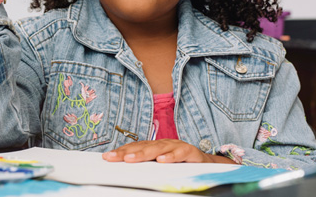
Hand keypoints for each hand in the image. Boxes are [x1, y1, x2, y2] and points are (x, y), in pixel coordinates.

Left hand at [102, 139, 237, 163]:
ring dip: (145, 153)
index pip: (135, 147)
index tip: (107, 157)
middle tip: (114, 158)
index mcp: (155, 147)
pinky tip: (162, 160)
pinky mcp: (191, 152)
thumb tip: (126, 170)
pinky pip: (180, 153)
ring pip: (159, 148)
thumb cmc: (180, 165)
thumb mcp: (161, 166)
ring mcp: (177, 146)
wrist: (207, 164)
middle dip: (128, 152)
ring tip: (132, 159)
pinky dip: (171, 156)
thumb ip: (147, 167)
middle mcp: (164, 144)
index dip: (122, 151)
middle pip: (144, 146)